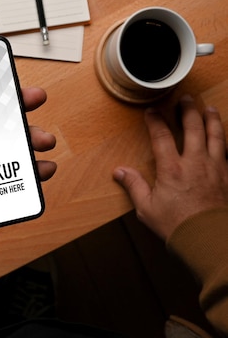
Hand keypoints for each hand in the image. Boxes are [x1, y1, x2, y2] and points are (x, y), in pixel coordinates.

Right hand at [113, 96, 227, 240]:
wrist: (208, 238)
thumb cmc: (177, 225)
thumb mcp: (147, 208)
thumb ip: (134, 186)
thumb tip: (120, 172)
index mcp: (172, 169)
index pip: (162, 136)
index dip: (156, 121)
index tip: (151, 112)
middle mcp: (195, 163)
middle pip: (193, 127)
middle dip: (188, 110)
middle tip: (185, 99)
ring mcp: (214, 168)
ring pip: (215, 135)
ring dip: (211, 119)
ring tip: (208, 108)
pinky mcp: (227, 176)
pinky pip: (227, 151)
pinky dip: (225, 139)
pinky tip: (223, 135)